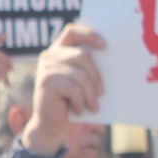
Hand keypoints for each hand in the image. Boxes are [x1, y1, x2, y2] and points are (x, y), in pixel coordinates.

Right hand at [22, 23, 105, 157]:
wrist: (51, 126)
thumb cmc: (70, 102)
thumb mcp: (80, 81)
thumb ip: (86, 67)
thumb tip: (111, 56)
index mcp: (57, 51)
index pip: (72, 31)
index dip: (89, 34)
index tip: (105, 46)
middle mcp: (49, 56)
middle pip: (82, 55)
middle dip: (96, 75)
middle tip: (102, 92)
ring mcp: (46, 69)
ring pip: (80, 75)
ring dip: (90, 94)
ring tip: (92, 106)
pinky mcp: (46, 83)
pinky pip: (74, 89)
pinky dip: (80, 102)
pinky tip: (78, 110)